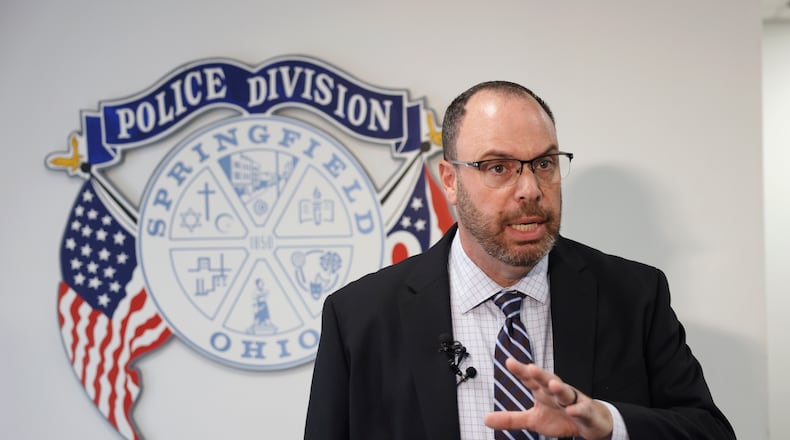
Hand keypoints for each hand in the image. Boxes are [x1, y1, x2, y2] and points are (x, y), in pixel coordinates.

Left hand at [484, 359, 613, 439]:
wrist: (589, 424)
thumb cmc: (560, 417)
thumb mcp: (532, 420)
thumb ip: (510, 419)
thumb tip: (485, 418)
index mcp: (542, 392)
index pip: (530, 379)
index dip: (521, 371)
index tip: (509, 362)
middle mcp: (556, 392)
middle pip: (547, 380)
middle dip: (539, 374)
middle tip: (530, 368)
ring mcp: (572, 400)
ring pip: (565, 392)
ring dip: (560, 388)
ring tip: (552, 385)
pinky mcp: (586, 412)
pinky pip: (582, 410)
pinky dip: (577, 409)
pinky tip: (571, 410)